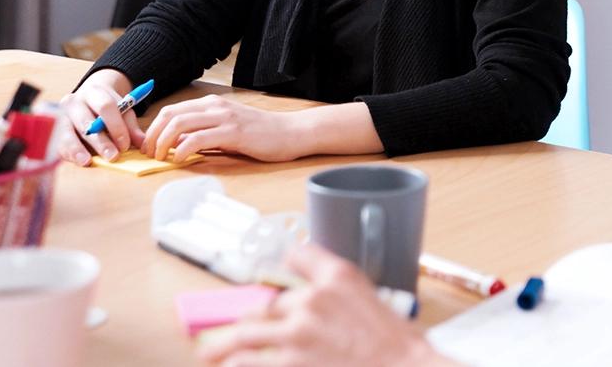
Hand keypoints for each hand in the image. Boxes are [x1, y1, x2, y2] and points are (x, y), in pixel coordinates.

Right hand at [58, 69, 142, 165]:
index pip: (105, 106)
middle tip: (112, 156)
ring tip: (88, 161)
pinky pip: (58, 143)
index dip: (116, 126)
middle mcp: (74, 102)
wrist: (87, 98)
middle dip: (100, 141)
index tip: (125, 144)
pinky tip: (78, 160)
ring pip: (68, 133)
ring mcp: (60, 116)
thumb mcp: (122, 110)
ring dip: (79, 149)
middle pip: (86, 122)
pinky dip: (69, 153)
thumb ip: (131, 126)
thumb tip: (141, 141)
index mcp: (94, 92)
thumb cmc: (108, 108)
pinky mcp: (52, 130)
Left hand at [141, 95, 304, 162]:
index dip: (154, 129)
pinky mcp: (233, 132)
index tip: (149, 146)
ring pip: (179, 124)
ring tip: (161, 158)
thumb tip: (178, 145)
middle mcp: (215, 106)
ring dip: (163, 143)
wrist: (291, 132)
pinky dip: (183, 150)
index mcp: (212, 104)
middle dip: (153, 135)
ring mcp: (224, 118)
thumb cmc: (261, 134)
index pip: (172, 111)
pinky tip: (181, 159)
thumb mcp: (228, 129)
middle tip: (150, 154)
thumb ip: (205, 133)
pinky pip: (197, 138)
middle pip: (170, 115)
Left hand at [198, 243, 457, 366]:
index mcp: (339, 278)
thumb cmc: (400, 348)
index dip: (286, 262)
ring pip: (244, 337)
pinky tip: (230, 366)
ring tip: (211, 356)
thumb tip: (314, 306)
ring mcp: (295, 336)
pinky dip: (237, 366)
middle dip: (249, 322)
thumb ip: (344, 298)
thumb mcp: (378, 304)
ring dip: (224, 348)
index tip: (275, 268)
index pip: (300, 255)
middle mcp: (312, 301)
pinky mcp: (286, 366)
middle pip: (265, 305)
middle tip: (237, 332)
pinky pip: (247, 364)